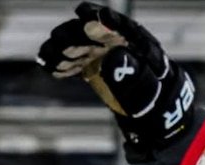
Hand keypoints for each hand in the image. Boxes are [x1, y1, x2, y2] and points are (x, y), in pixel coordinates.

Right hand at [36, 2, 195, 162]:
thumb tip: (112, 58)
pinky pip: (75, 64)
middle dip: (73, 35)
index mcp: (136, 43)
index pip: (117, 25)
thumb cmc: (155, 97)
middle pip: (91, 34)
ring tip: (49, 58)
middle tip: (57, 40)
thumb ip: (131, 73)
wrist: (152, 112)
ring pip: (79, 48)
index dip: (100, 18)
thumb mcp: (147, 87)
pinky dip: (62, 66)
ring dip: (62, 51)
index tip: (82, 11)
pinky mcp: (93, 69)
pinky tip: (51, 68)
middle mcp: (116, 45)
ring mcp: (103, 56)